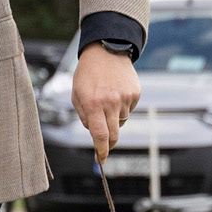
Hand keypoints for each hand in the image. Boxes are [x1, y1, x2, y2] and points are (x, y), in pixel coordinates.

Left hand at [72, 44, 140, 163]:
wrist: (106, 50)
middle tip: (104, 145)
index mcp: (93, 104)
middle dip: (109, 143)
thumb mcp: (77, 94)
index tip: (100, 161)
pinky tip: (116, 93)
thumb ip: (83, 116)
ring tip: (107, 100)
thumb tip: (94, 134)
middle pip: (114, 135)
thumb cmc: (88, 74)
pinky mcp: (135, 93)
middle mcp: (111, 102)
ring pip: (121, 121)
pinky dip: (122, 107)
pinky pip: (129, 110)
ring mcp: (125, 98)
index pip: (100, 135)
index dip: (101, 152)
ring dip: (113, 118)